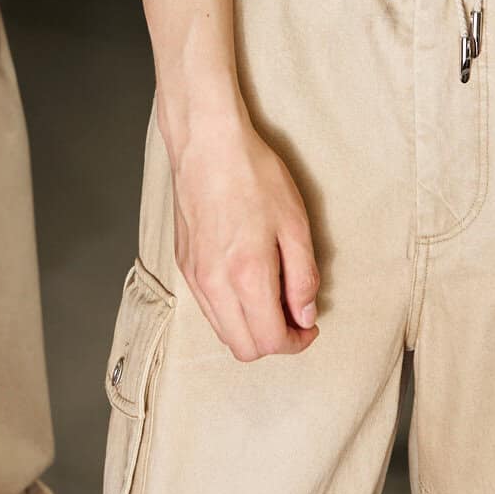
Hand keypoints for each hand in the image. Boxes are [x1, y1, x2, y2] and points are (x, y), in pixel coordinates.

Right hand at [167, 106, 320, 363]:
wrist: (207, 145)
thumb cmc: (254, 175)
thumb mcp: (295, 223)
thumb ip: (302, 277)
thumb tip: (304, 316)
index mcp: (247, 276)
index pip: (271, 341)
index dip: (297, 343)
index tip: (311, 326)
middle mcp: (214, 284)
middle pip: (244, 348)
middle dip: (274, 342)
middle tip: (295, 318)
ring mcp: (194, 277)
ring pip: (223, 333)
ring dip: (251, 329)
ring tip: (273, 300)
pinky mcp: (183, 265)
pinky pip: (207, 309)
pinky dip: (230, 313)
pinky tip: (248, 285)